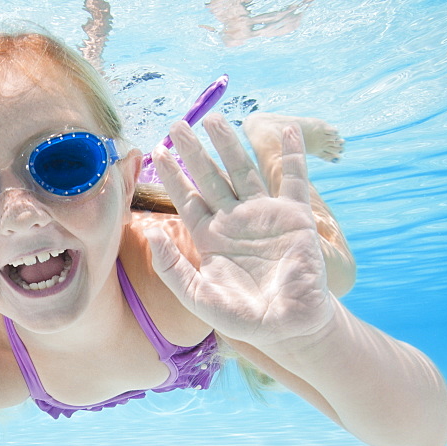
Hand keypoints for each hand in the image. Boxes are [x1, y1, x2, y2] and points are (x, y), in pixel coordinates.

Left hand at [144, 115, 336, 349]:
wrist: (289, 327)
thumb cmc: (244, 318)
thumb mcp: (198, 296)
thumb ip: (172, 267)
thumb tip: (152, 233)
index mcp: (210, 238)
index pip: (187, 198)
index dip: (173, 175)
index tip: (156, 150)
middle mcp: (235, 221)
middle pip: (211, 177)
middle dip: (194, 151)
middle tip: (178, 124)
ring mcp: (265, 216)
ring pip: (244, 170)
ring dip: (230, 144)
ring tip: (215, 118)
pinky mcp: (294, 217)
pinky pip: (293, 179)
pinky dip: (292, 155)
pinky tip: (288, 129)